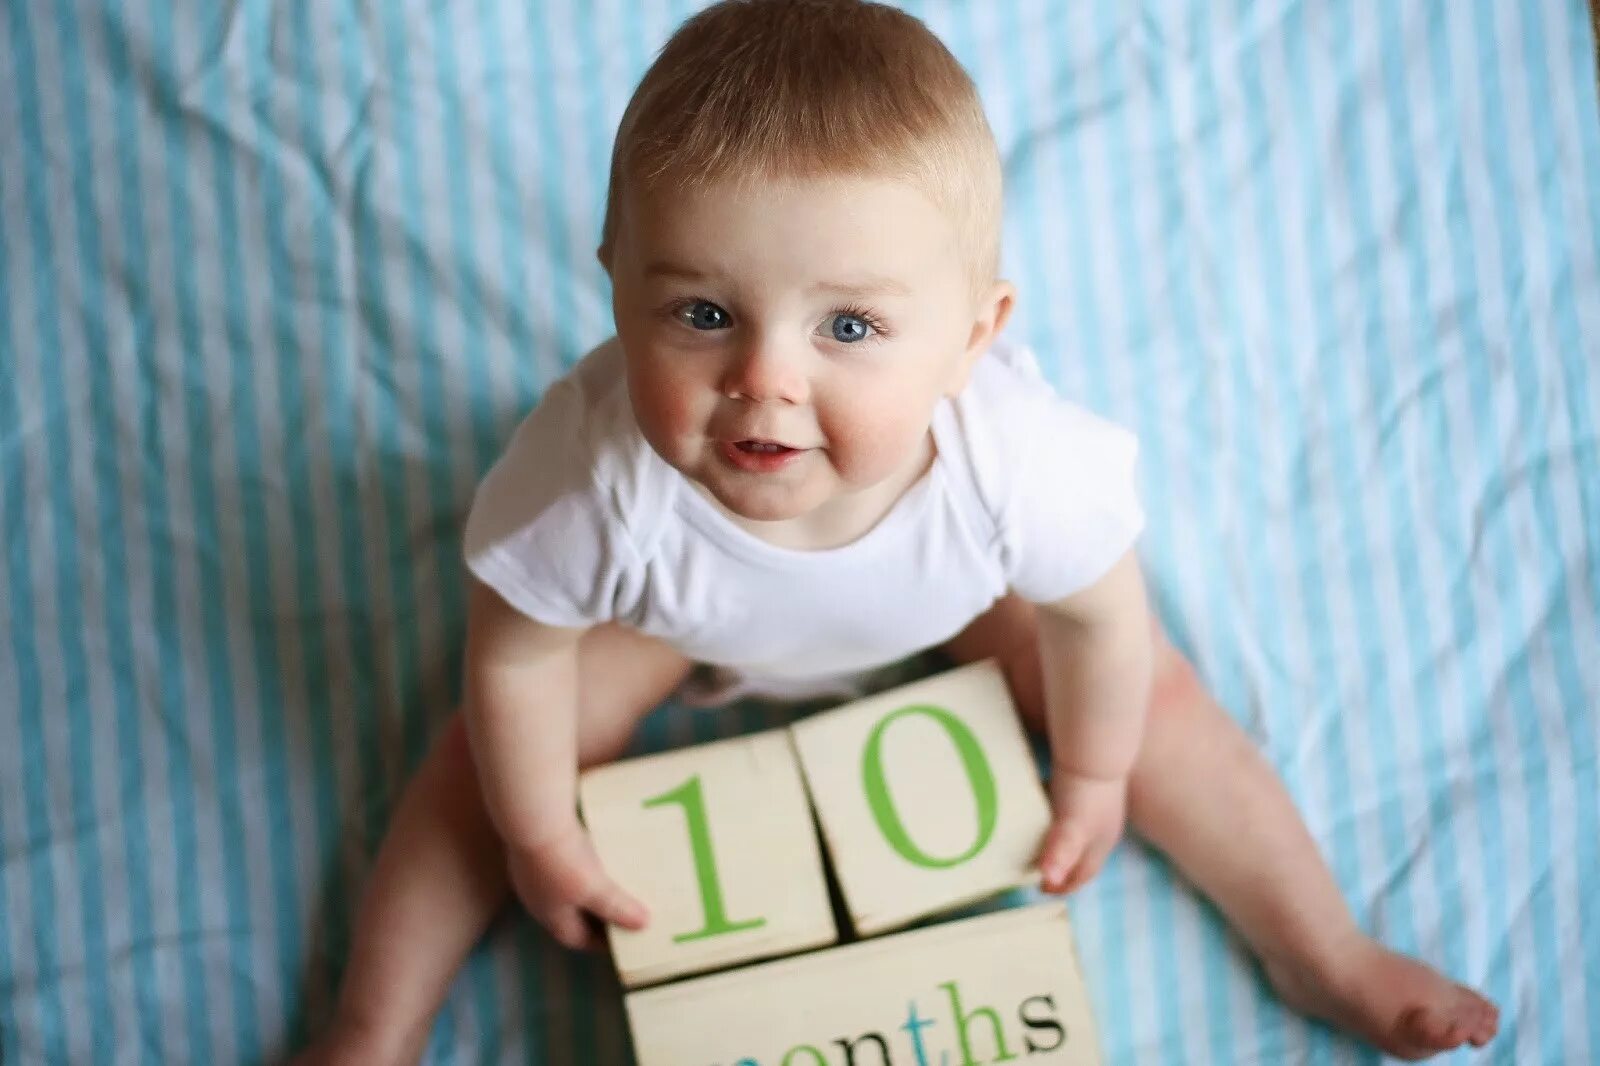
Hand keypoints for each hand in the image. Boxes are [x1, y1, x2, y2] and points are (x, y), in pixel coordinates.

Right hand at [506, 823, 649, 950]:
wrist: (533, 816)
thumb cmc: (563, 861)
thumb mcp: (595, 889)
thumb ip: (618, 908)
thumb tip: (643, 925)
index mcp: (550, 916)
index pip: (577, 938)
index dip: (601, 942)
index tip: (623, 940)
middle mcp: (538, 898)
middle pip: (570, 915)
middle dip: (596, 915)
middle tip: (623, 911)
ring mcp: (534, 872)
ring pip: (566, 888)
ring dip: (588, 889)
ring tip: (613, 883)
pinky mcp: (537, 847)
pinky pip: (563, 864)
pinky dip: (581, 866)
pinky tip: (594, 854)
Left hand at [1035, 768, 1127, 893]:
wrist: (1094, 746)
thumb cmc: (1084, 791)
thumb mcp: (1071, 828)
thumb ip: (1061, 854)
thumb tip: (1048, 881)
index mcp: (1101, 843)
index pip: (1084, 874)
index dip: (1065, 885)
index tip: (1043, 889)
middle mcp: (1104, 826)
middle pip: (1084, 856)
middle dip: (1064, 868)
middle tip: (1039, 870)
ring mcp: (1098, 805)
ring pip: (1077, 832)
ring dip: (1059, 842)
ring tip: (1037, 843)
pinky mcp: (1087, 786)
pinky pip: (1069, 809)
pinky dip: (1055, 817)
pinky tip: (1043, 809)